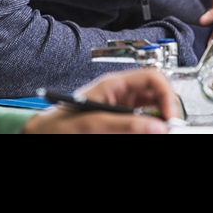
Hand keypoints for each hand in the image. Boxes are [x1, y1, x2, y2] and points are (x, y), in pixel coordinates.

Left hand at [22, 68, 182, 133]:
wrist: (42, 135)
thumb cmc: (58, 124)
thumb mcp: (92, 123)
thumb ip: (124, 125)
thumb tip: (157, 126)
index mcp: (114, 84)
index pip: (152, 78)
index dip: (166, 94)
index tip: (170, 117)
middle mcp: (121, 95)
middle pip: (156, 94)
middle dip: (166, 110)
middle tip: (168, 129)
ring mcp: (121, 110)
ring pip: (152, 111)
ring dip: (158, 122)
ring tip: (159, 133)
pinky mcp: (119, 124)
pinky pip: (141, 124)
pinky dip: (148, 129)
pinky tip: (147, 133)